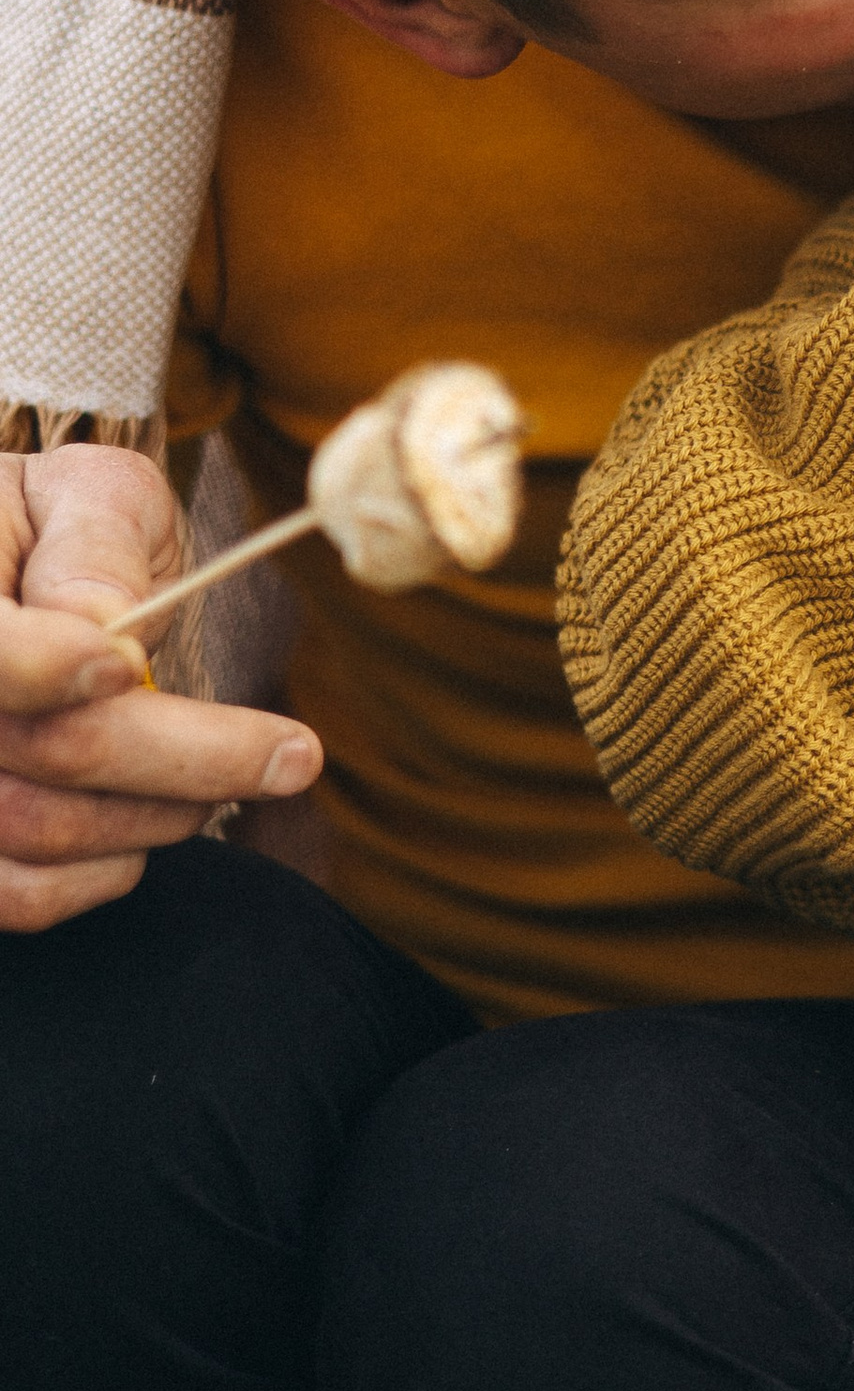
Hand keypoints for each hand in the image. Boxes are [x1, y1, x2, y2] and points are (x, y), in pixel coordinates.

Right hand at [0, 445, 320, 931]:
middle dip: (182, 760)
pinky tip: (144, 826)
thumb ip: (96, 543)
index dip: (48, 665)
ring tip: (222, 781)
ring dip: (154, 817)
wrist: (9, 573)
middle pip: (42, 751)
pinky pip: (17, 896)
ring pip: (34, 833)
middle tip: (289, 756)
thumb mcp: (83, 494)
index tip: (128, 664)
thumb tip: (105, 627)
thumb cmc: (51, 529)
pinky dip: (101, 874)